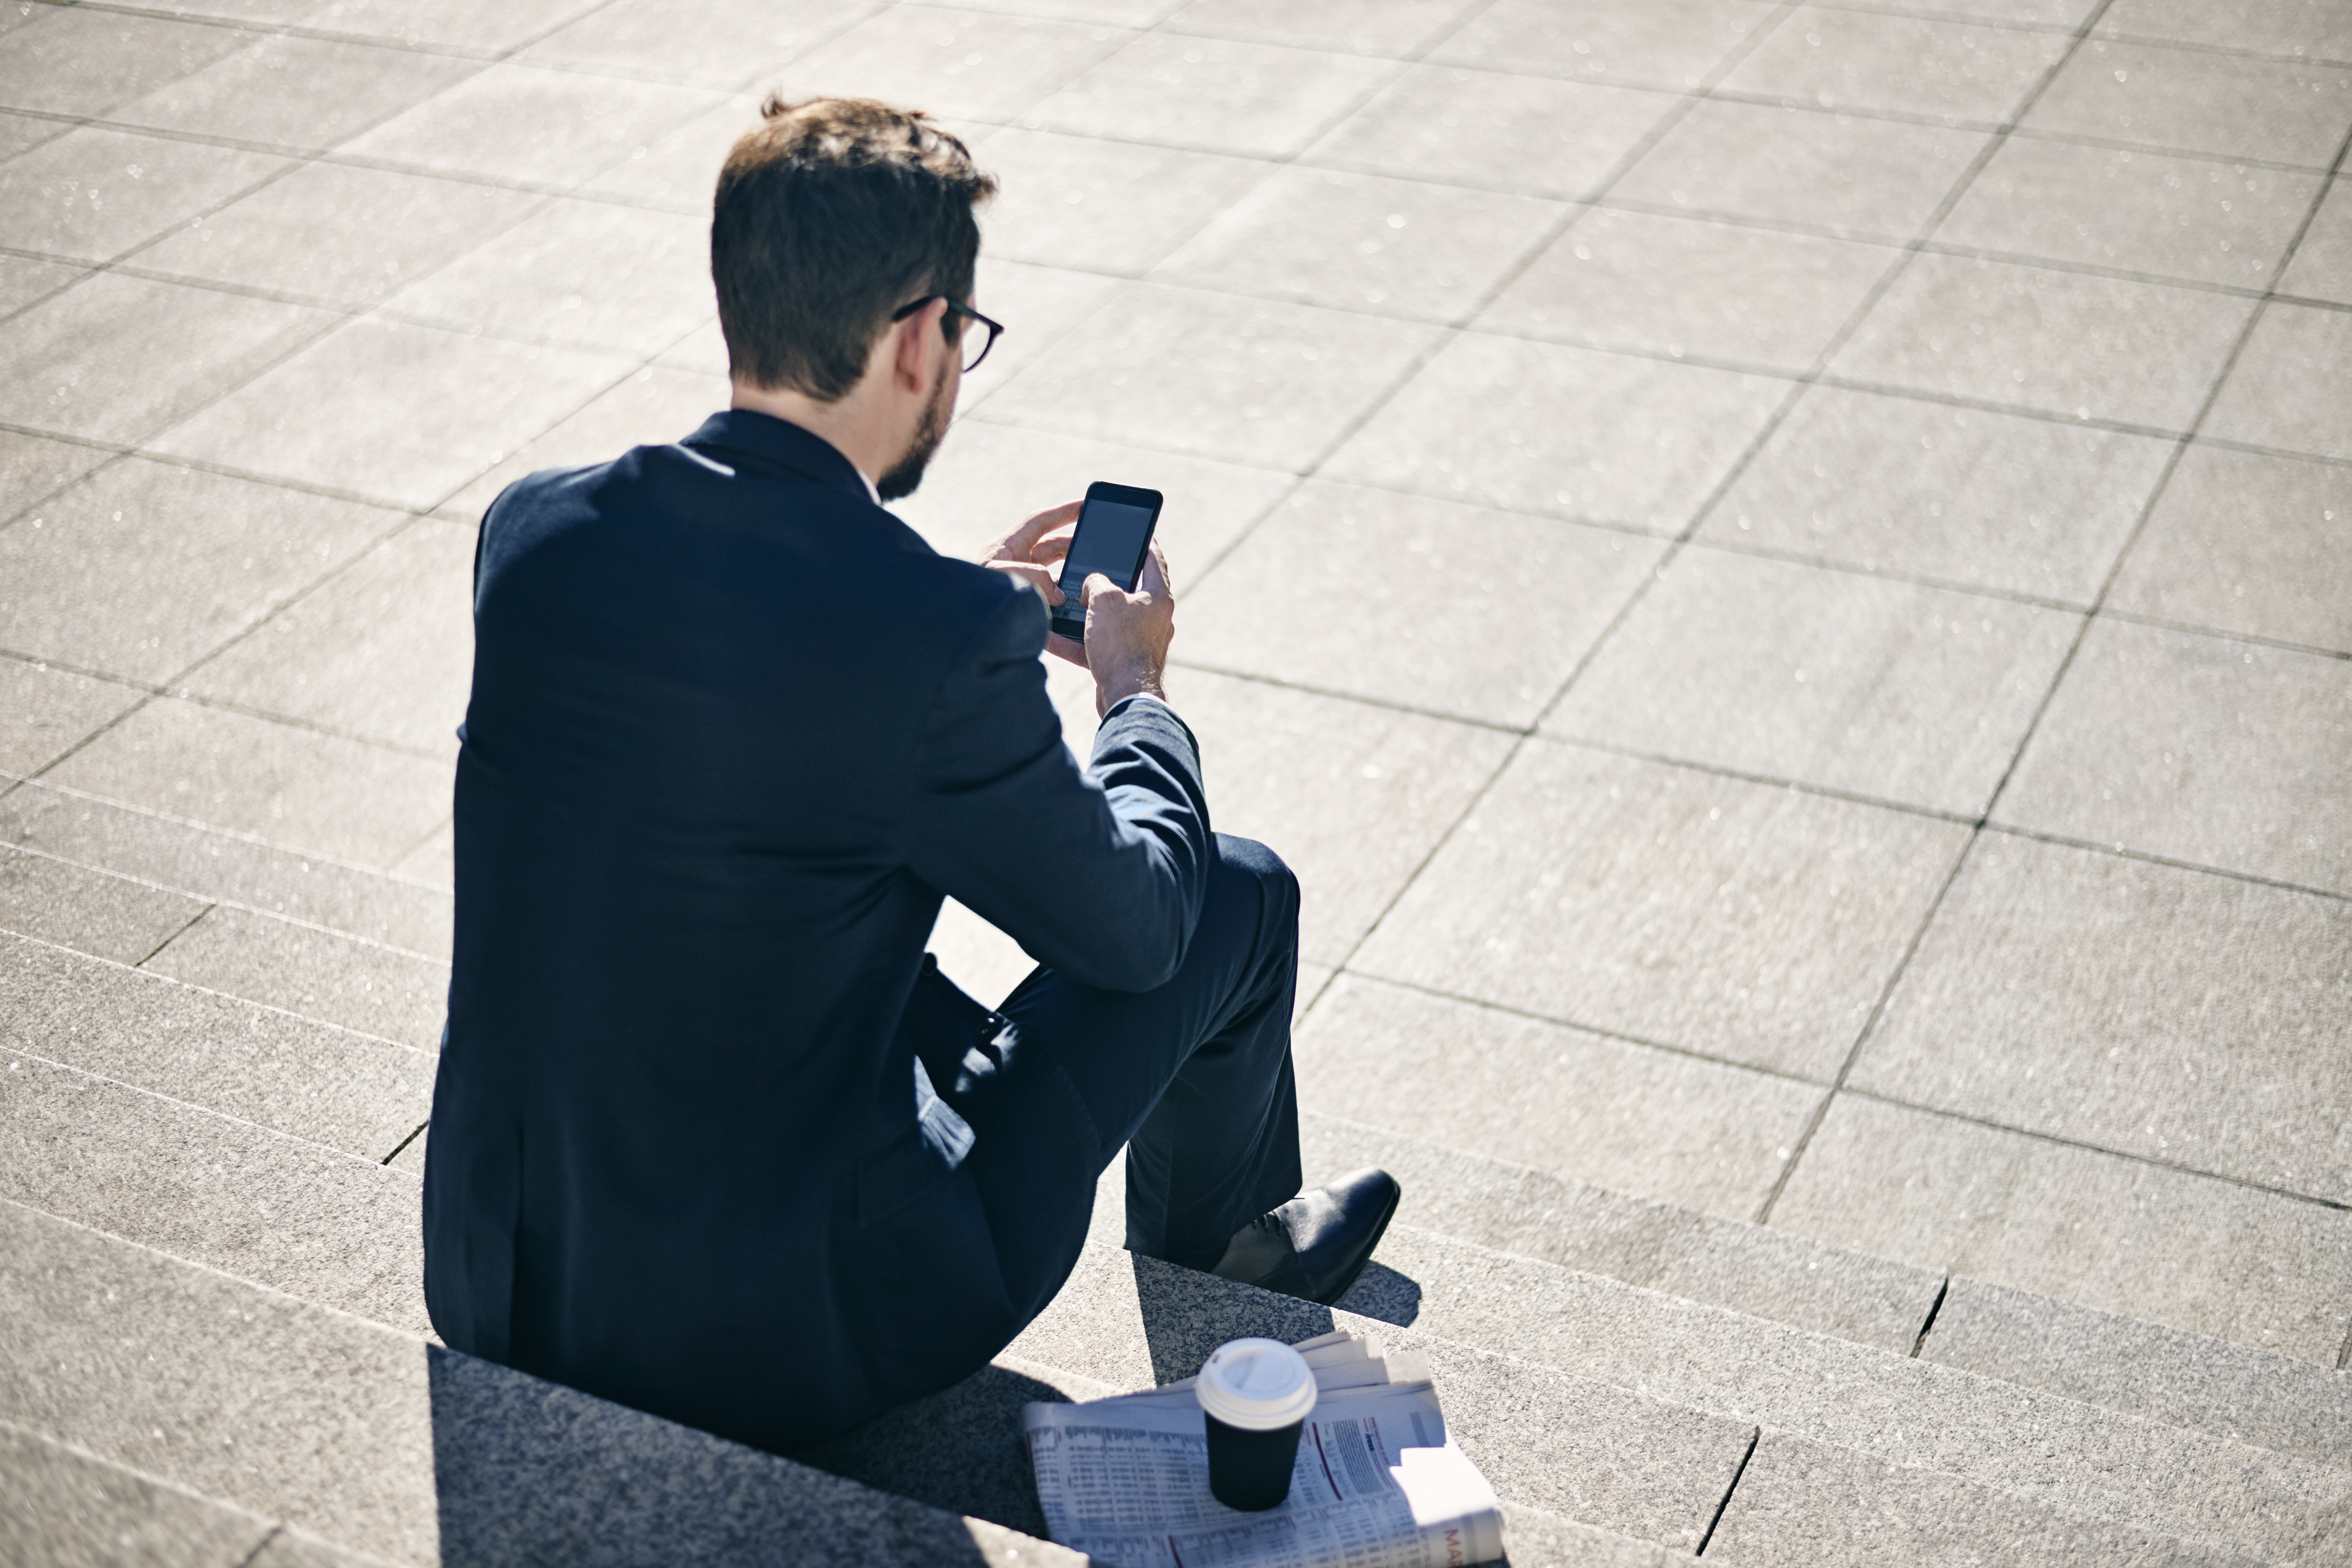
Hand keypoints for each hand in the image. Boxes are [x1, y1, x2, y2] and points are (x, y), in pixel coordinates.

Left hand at [979, 501, 1087, 667]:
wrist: (958, 631)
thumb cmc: (974, 599)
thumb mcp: (1002, 577)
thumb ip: (1033, 576)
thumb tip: (1059, 593)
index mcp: (1007, 547)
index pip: (1040, 522)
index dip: (1063, 512)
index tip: (1085, 506)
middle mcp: (1014, 564)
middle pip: (1051, 548)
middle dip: (1074, 547)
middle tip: (1098, 549)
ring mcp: (1020, 585)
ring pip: (1053, 574)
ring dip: (1071, 577)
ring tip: (1090, 580)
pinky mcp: (1026, 606)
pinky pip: (1050, 600)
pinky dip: (1064, 602)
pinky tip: (1077, 607)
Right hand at [1080, 540, 1173, 717]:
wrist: (1125, 695)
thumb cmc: (1120, 643)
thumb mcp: (1103, 598)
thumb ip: (1096, 580)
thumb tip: (1092, 583)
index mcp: (1158, 596)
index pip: (1153, 559)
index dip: (1144, 542)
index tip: (1137, 532)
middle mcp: (1154, 618)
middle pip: (1129, 590)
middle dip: (1104, 581)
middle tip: (1086, 570)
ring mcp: (1140, 641)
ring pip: (1108, 620)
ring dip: (1085, 613)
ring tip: (1063, 605)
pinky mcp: (1123, 662)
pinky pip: (1096, 645)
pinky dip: (1076, 641)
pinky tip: (1052, 637)